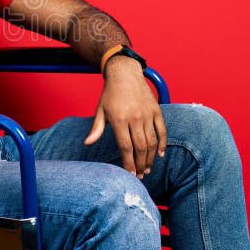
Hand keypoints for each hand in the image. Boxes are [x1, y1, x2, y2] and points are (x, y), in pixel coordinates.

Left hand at [84, 57, 166, 177]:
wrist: (125, 74)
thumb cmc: (110, 94)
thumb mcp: (100, 110)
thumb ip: (96, 129)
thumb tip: (87, 143)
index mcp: (119, 119)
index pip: (125, 147)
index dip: (128, 163)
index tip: (129, 174)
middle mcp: (134, 118)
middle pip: (140, 147)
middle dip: (140, 165)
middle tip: (139, 175)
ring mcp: (147, 114)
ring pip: (152, 142)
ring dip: (150, 158)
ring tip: (147, 169)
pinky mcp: (156, 110)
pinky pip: (162, 131)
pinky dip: (163, 144)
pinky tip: (160, 155)